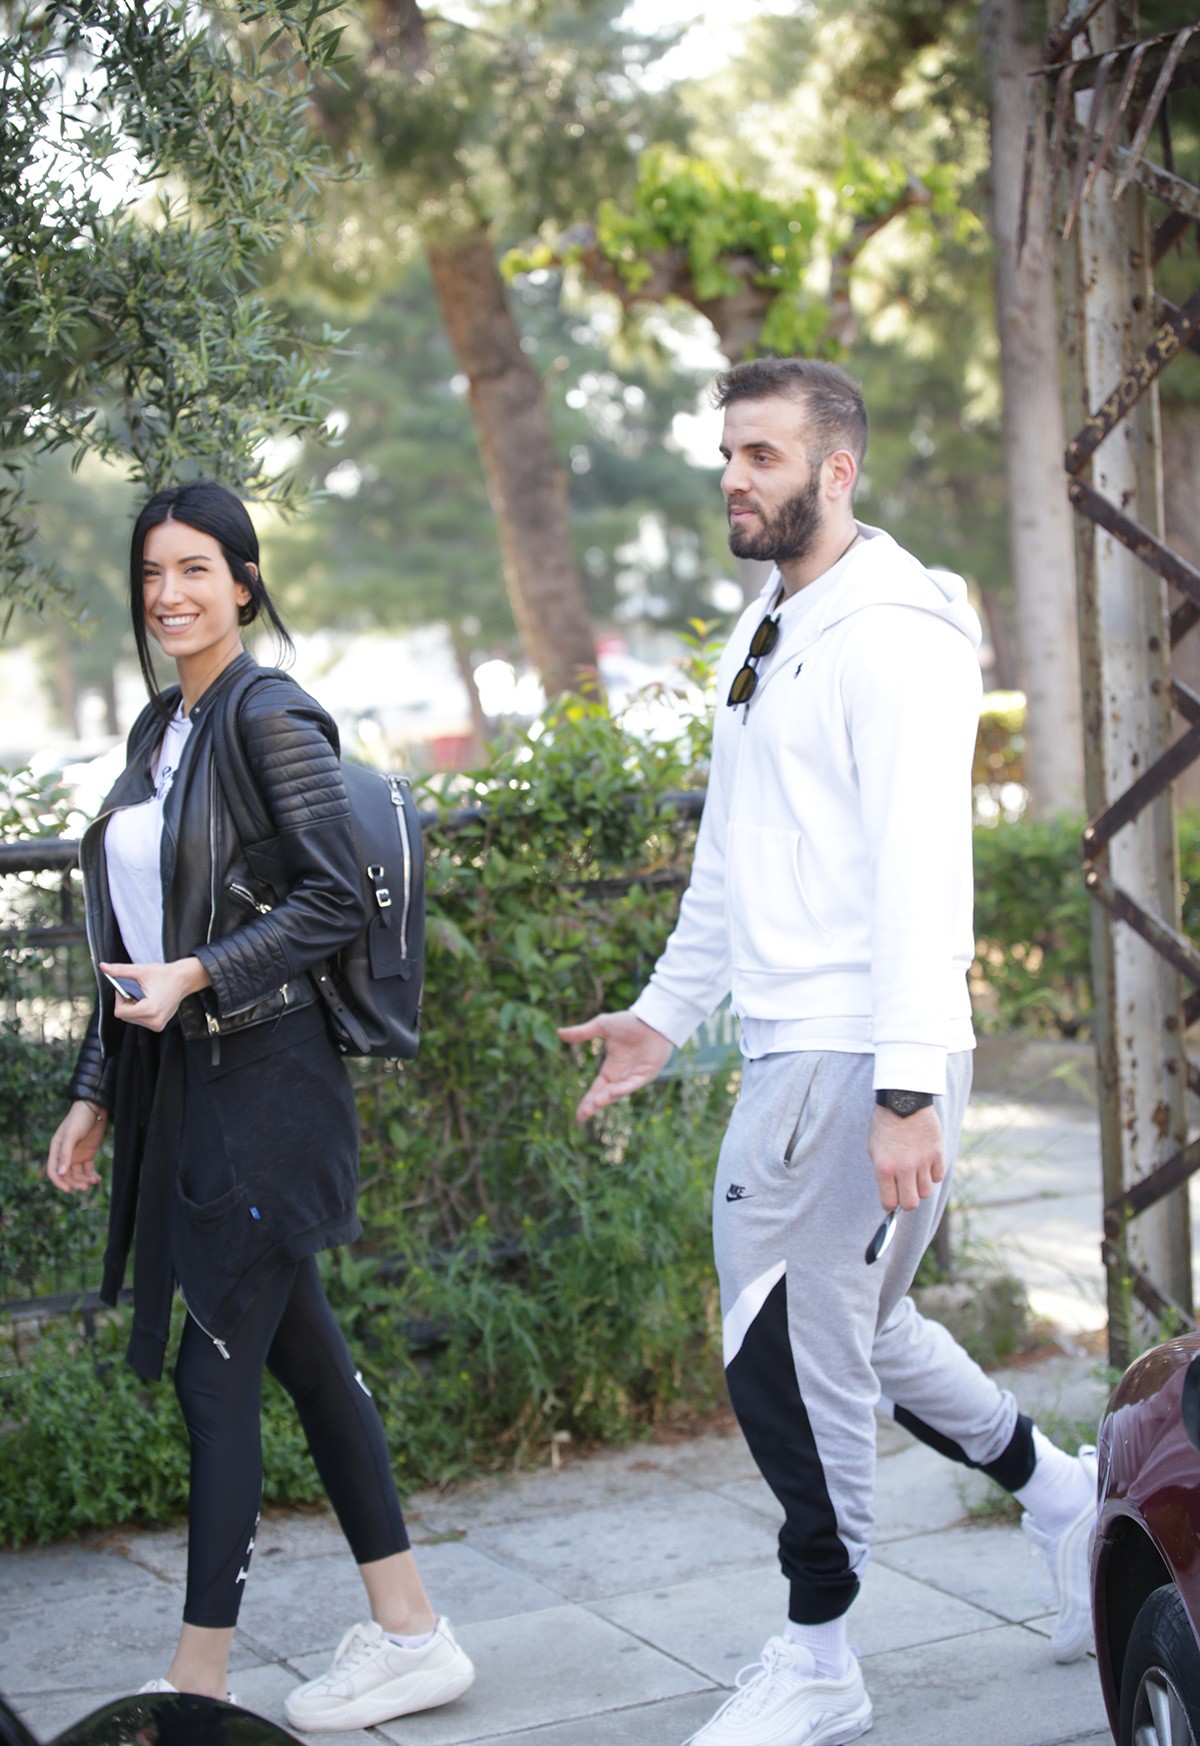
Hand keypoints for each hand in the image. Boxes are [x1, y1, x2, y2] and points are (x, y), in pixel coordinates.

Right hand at [47, 1100, 107, 1192]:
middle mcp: (65, 1155)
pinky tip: (98, 1178)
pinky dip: (92, 1175)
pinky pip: (88, 1170)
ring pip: (78, 1174)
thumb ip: (65, 1154)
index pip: (53, 1171)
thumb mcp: (71, 1135)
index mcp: (56, 1150)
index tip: (67, 1190)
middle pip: (67, 1175)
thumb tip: (61, 1173)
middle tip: (85, 1187)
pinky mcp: (88, 1154)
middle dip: (75, 1183)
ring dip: (84, 1180)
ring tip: (94, 1181)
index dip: (59, 1182)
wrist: (95, 1108)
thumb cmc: (79, 1119)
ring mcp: (77, 1155)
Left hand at [100, 957, 210, 1032]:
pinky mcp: (159, 1026)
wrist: (183, 980)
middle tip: (136, 991)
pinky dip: (139, 1011)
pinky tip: (148, 1002)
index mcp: (150, 1009)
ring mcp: (157, 1025)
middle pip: (125, 1016)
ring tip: (143, 996)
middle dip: (126, 1003)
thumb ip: (120, 970)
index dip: (120, 998)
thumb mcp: (141, 971)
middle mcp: (154, 1021)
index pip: (120, 1012)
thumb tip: (103, 967)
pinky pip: (140, 1021)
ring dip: (132, 1008)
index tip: (127, 988)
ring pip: (131, 1019)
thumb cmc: (165, 975)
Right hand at [557, 1011, 673, 1121]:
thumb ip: (582, 1033)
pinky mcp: (646, 1074)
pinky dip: (624, 1089)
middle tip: (582, 1116)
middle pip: (605, 1096)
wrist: (652, 1018)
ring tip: (595, 1104)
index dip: (587, 1102)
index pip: (597, 1090)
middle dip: (594, 1106)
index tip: (579, 1116)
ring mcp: (634, 1077)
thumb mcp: (601, 1026)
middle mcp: (621, 1077)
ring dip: (607, 1098)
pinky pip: (633, 1084)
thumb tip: (559, 1033)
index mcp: (611, 1069)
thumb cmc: (630, 1023)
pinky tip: (614, 1091)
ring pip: (618, 1093)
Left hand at [868, 1103, 943, 1211]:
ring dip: (920, 1186)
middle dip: (907, 1200)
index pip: (889, 1202)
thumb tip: (890, 1191)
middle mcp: (903, 1167)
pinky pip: (938, 1177)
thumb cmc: (885, 1123)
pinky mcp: (937, 1153)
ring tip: (915, 1173)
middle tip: (905, 1190)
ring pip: (926, 1192)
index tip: (891, 1198)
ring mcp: (922, 1161)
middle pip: (911, 1203)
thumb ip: (882, 1171)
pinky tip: (925, 1163)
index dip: (890, 1203)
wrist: (902, 1099)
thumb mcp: (873, 1148)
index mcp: (883, 1167)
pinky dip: (932, 1174)